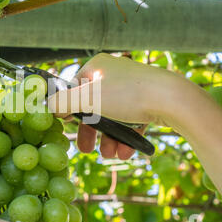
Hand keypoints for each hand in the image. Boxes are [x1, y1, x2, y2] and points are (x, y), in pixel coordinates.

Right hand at [48, 53, 179, 158]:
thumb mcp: (88, 99)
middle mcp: (114, 74)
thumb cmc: (128, 95)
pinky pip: (130, 120)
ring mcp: (132, 87)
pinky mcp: (148, 101)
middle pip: (93, 106)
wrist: (174, 100)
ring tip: (110, 155)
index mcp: (98, 66)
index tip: (66, 127)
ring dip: (108, 139)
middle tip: (85, 149)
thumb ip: (62, 102)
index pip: (74, 88)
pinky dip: (126, 136)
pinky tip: (125, 152)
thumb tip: (46, 106)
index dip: (69, 110)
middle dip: (90, 131)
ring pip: (113, 117)